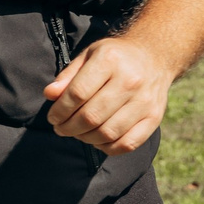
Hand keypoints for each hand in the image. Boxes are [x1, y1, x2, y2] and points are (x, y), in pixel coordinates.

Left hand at [44, 31, 178, 154]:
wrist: (154, 56)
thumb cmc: (114, 57)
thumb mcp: (89, 55)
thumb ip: (68, 76)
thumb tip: (50, 95)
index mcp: (110, 60)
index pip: (77, 93)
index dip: (60, 110)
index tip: (52, 117)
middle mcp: (130, 80)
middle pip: (91, 116)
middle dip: (69, 127)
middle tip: (61, 128)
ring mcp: (144, 101)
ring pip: (107, 133)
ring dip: (85, 138)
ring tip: (77, 133)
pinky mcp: (154, 118)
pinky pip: (127, 144)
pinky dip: (107, 148)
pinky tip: (98, 140)